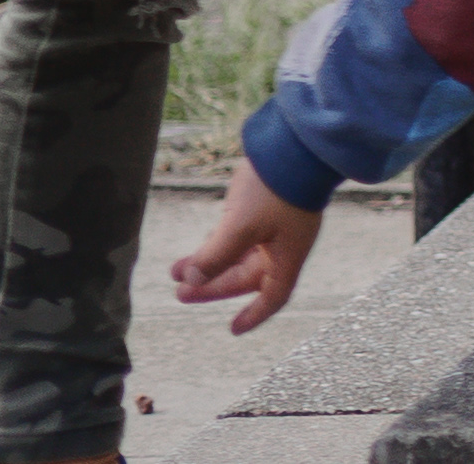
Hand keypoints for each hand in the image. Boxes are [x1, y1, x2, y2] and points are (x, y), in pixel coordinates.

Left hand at [172, 155, 324, 334]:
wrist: (296, 144)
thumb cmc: (276, 189)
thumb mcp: (241, 227)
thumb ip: (215, 257)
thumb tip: (192, 279)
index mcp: (288, 254)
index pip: (274, 296)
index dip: (254, 315)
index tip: (233, 329)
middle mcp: (283, 243)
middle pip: (247, 276)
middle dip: (213, 285)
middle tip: (180, 292)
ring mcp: (275, 223)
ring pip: (239, 255)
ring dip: (209, 264)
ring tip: (177, 269)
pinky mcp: (265, 205)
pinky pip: (239, 235)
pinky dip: (217, 245)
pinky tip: (199, 246)